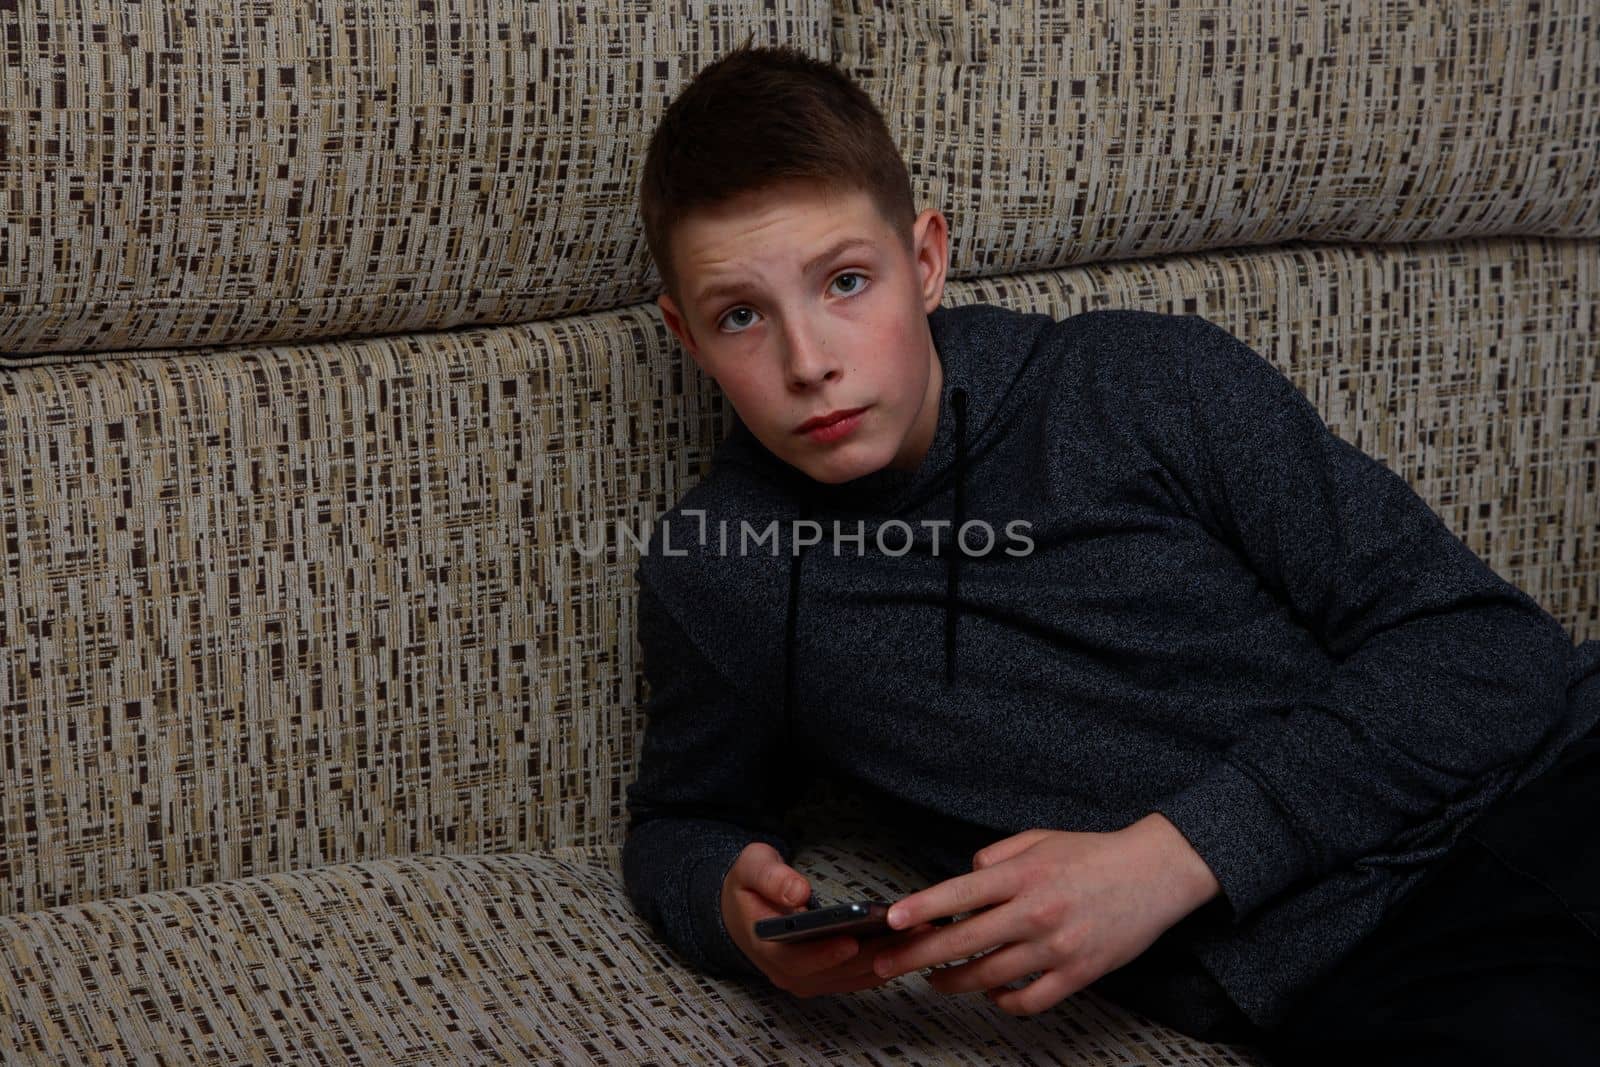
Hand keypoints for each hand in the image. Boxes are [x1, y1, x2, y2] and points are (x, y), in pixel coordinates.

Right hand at [722, 841, 938, 998]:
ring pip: (854, 976)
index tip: (852, 940)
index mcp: (767, 949)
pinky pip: (860, 976)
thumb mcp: (751, 868)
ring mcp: (810, 980)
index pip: (798, 960)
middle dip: (874, 953)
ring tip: (919, 934)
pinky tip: (910, 944)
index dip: (826, 954)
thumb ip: (771, 878)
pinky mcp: (827, 978)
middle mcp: (789, 973)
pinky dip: (885, 962)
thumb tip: (797, 892)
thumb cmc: (749, 887)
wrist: (744, 910)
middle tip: (907, 932)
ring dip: (888, 959)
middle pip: (837, 971)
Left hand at [869, 815, 1221, 1014]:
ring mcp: (1057, 947)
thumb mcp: (1040, 839)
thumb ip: (996, 858)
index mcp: (1024, 875)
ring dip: (953, 982)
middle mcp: (1036, 912)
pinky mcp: (1078, 974)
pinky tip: (991, 993)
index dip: (922, 908)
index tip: (893, 921)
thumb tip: (963, 882)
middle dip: (916, 956)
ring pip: (989, 977)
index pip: (960, 892)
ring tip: (934, 979)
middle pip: (963, 942)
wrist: (1156, 873)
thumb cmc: (1094, 854)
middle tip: (887, 964)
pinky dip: (1002, 1002)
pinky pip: (1027, 1001)